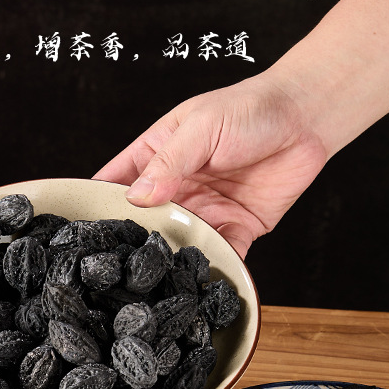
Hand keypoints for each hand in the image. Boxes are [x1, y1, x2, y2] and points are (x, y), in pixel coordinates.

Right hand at [93, 70, 328, 257]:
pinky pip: (220, 254)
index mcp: (157, 156)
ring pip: (178, 242)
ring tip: (156, 279)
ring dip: (170, 258)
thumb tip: (136, 197)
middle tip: (117, 263)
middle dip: (133, 241)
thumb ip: (169, 162)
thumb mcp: (201, 127)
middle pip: (144, 221)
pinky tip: (202, 279)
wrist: (306, 118)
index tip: (81, 226)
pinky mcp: (236, 228)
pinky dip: (213, 267)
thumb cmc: (250, 109)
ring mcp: (204, 211)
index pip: (117, 182)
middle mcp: (176, 188)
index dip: (97, 202)